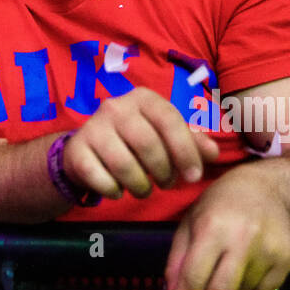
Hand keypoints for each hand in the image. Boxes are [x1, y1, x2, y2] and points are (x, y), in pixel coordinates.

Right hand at [63, 87, 221, 199]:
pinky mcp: (76, 150)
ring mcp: (93, 127)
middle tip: (166, 184)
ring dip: (140, 186)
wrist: (87, 148)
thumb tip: (213, 152)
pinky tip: (118, 189)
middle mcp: (115, 107)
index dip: (185, 150)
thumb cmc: (135, 140)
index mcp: (143, 98)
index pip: (169, 120)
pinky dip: (113, 190)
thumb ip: (191, 142)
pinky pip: (100, 178)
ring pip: (124, 164)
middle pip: (148, 144)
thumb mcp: (164, 136)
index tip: (193, 176)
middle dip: (163, 172)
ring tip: (144, 189)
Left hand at [164, 169, 289, 289]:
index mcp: (213, 227)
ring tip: (227, 266)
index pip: (194, 276)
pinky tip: (246, 267)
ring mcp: (269, 250)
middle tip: (202, 289)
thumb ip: (177, 258)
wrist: (265, 187)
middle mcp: (243, 239)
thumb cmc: (221, 203)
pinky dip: (250, 287)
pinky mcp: (287, 259)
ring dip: (230, 288)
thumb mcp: (190, 221)